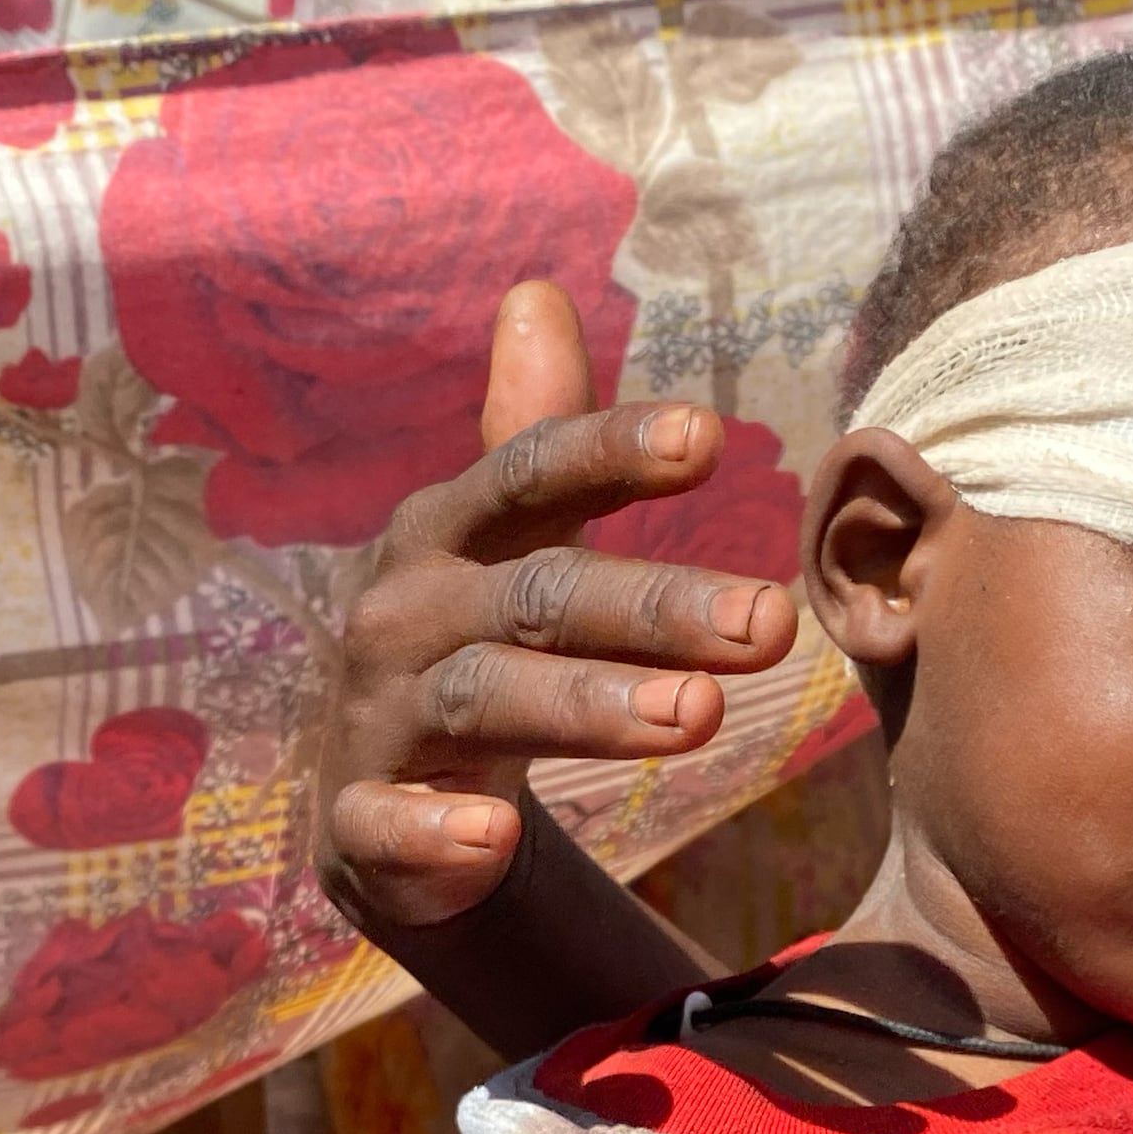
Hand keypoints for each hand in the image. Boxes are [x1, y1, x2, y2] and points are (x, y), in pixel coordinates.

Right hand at [320, 280, 798, 934]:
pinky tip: (492, 841)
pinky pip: (388, 824)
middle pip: (539, 596)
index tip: (709, 440)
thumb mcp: (503, 537)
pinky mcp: (361, 821)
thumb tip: (536, 292)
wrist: (375, 797)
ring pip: (486, 701)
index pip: (531, 475)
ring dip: (589, 707)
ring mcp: (380, 715)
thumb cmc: (474, 640)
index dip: (610, 452)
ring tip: (701, 717)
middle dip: (655, 607)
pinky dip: (433, 833)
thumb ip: (533, 429)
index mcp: (451, 532)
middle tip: (771, 625)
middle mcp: (408, 610)